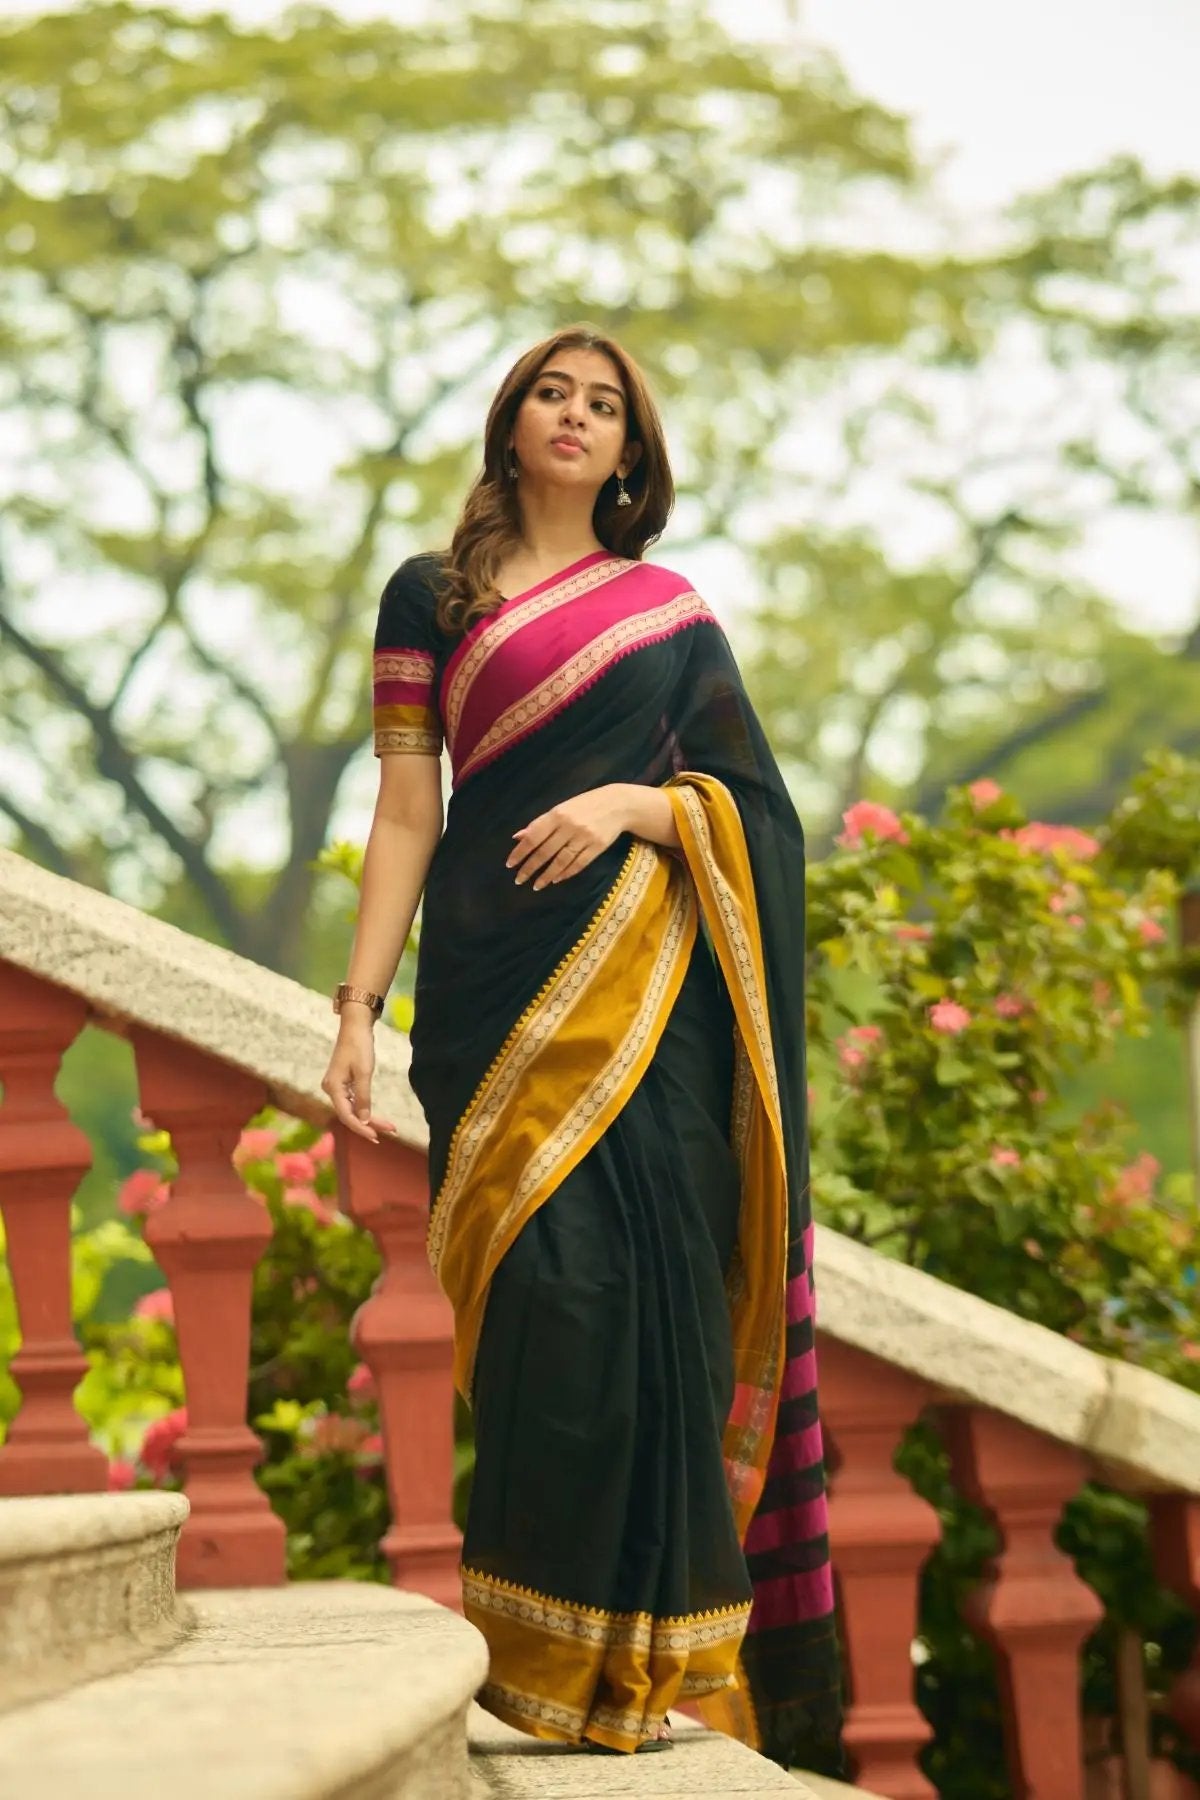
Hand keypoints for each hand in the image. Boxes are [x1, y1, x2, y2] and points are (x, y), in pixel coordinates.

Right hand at [321, 1018, 397, 1144]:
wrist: (355, 1026)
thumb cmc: (359, 1046)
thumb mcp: (364, 1072)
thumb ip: (363, 1097)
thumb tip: (364, 1120)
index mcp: (333, 1088)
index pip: (347, 1115)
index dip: (361, 1127)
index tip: (376, 1137)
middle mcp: (331, 1089)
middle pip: (350, 1114)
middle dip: (370, 1124)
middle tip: (391, 1132)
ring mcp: (336, 1086)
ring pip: (353, 1109)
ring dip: (369, 1118)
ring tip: (389, 1127)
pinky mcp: (342, 1083)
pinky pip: (353, 1101)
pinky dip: (365, 1108)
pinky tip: (376, 1117)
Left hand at [506, 784, 629, 890]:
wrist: (618, 804)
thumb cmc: (584, 805)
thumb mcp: (561, 808)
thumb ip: (540, 823)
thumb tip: (518, 837)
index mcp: (557, 814)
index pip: (534, 836)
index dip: (520, 852)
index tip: (510, 865)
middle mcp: (569, 826)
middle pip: (545, 851)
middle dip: (530, 867)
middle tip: (519, 880)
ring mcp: (584, 838)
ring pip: (561, 861)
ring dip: (547, 875)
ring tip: (536, 885)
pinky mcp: (597, 847)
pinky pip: (579, 864)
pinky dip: (566, 873)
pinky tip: (556, 880)